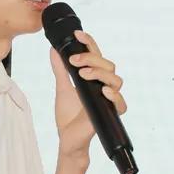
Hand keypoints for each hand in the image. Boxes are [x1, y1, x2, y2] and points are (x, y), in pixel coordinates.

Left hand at [49, 30, 127, 164]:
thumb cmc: (68, 115)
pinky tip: (103, 91)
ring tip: (83, 74)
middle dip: (91, 59)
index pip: (97, 56)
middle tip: (73, 61)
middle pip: (108, 65)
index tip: (77, 35)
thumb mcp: (62, 88)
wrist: (68, 139)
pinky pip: (120, 103)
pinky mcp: (110, 114)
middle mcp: (104, 87)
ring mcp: (108, 100)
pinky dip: (113, 95)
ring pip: (116, 80)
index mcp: (94, 78)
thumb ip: (60, 69)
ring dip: (100, 73)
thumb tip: (53, 50)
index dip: (90, 44)